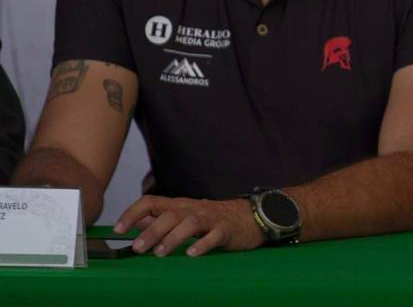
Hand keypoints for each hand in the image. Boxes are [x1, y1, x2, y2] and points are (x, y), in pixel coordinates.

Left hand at [114, 195, 264, 256]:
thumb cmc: (211, 218)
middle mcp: (192, 209)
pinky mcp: (226, 229)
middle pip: (170, 214)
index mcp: (179, 206)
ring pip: (190, 223)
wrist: (249, 216)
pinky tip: (192, 254)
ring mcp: (210, 218)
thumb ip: (160, 219)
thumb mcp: (184, 215)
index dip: (133, 213)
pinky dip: (202, 244)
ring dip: (173, 237)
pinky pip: (214, 235)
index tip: (118, 229)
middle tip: (138, 248)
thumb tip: (134, 224)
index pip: (151, 202)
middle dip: (152, 230)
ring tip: (160, 253)